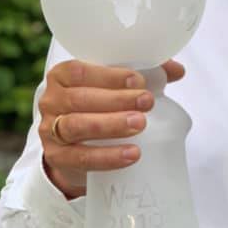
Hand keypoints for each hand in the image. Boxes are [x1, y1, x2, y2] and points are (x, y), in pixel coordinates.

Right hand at [38, 59, 184, 197]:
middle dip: (116, 100)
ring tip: (140, 124)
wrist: (75, 145)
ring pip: (77, 125)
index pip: (80, 71)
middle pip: (80, 99)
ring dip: (111, 125)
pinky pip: (80, 157)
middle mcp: (51, 100)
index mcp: (63, 75)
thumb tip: (178, 70)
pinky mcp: (56, 157)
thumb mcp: (116, 87)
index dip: (110, 76)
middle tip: (147, 102)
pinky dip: (107, 156)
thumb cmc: (98, 105)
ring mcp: (49, 130)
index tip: (139, 81)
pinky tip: (131, 154)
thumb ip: (146, 74)